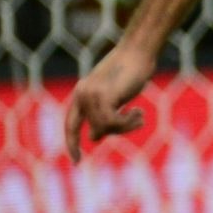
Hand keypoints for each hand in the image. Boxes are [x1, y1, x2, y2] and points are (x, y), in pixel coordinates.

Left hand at [63, 42, 158, 161]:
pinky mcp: (103, 96)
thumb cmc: (131, 71)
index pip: (71, 125)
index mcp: (81, 95)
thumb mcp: (115, 97)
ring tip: (140, 115)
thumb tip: (93, 137)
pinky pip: (113, 122)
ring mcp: (91, 96)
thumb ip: (104, 114)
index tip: (77, 161)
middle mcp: (82, 96)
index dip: (72, 144)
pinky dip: (128, 122)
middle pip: (96, 129)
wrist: (137, 51)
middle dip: (119, 130)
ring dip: (126, 127)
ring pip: (105, 128)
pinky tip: (139, 112)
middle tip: (138, 120)